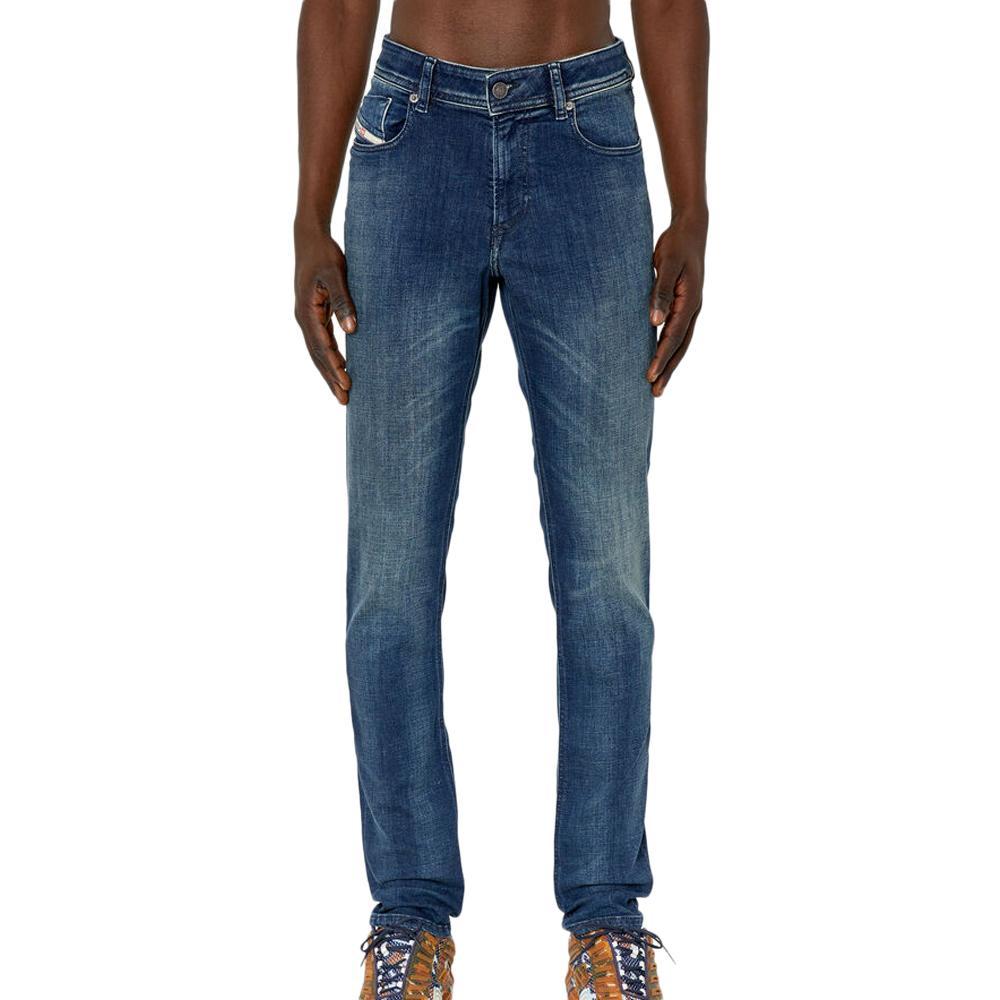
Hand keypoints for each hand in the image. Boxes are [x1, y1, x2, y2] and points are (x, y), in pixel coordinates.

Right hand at [294, 231, 355, 403]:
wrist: (309, 238)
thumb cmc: (325, 254)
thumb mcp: (336, 274)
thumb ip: (343, 301)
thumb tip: (352, 330)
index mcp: (307, 312)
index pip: (323, 347)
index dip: (335, 367)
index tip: (347, 384)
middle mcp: (304, 319)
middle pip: (318, 356)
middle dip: (331, 378)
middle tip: (345, 400)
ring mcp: (307, 318)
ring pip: (319, 353)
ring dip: (330, 373)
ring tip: (342, 393)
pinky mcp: (314, 315)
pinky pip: (322, 343)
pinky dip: (330, 359)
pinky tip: (341, 369)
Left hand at [647, 216, 706, 395]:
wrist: (691, 229)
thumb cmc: (676, 244)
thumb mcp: (665, 264)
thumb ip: (659, 292)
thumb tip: (654, 322)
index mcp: (690, 301)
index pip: (673, 337)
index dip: (661, 358)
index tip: (649, 376)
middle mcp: (693, 308)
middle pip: (680, 346)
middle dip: (667, 370)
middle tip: (654, 393)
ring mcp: (691, 308)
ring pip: (681, 343)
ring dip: (670, 364)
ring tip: (657, 384)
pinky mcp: (685, 305)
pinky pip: (678, 333)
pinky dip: (670, 349)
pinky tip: (660, 358)